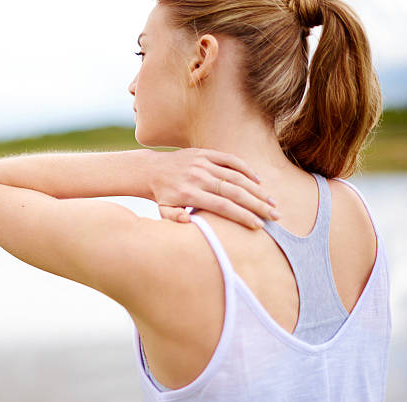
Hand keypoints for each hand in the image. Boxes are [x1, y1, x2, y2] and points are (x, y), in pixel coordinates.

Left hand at [149, 148, 278, 229]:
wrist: (150, 170)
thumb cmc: (161, 196)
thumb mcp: (163, 211)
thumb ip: (174, 219)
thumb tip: (189, 221)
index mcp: (189, 194)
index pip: (221, 206)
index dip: (242, 216)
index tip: (259, 226)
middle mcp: (197, 177)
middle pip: (233, 192)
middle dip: (257, 205)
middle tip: (274, 216)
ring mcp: (202, 163)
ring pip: (235, 176)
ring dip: (256, 189)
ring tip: (271, 202)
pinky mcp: (204, 152)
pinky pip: (229, 159)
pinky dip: (245, 169)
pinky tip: (258, 181)